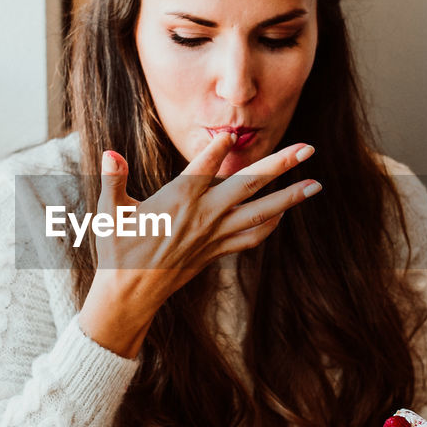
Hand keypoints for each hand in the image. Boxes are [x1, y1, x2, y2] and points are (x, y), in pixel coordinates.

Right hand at [77, 132, 320, 356]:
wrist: (131, 292)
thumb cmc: (118, 247)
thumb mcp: (110, 211)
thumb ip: (113, 179)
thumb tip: (110, 153)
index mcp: (176, 200)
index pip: (202, 168)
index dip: (218, 150)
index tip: (233, 134)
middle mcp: (202, 216)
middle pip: (248, 185)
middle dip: (280, 165)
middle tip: (308, 148)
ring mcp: (214, 235)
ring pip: (260, 213)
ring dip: (290, 198)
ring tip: (316, 185)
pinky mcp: (217, 250)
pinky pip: (253, 238)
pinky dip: (271, 225)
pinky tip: (284, 213)